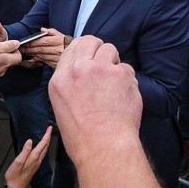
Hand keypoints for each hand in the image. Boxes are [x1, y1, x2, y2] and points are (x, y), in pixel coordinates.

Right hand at [4, 126, 52, 187]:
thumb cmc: (14, 175)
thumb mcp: (18, 162)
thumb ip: (24, 151)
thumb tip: (30, 141)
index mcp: (34, 158)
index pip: (43, 144)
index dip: (46, 136)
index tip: (49, 128)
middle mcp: (37, 160)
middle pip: (45, 147)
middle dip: (48, 137)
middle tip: (49, 129)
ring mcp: (37, 164)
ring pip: (44, 151)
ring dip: (46, 143)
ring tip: (47, 136)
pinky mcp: (34, 166)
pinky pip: (42, 154)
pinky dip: (43, 148)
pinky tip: (41, 148)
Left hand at [21, 27, 71, 68]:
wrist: (78, 53)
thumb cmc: (67, 43)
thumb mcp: (61, 35)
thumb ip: (52, 32)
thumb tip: (42, 29)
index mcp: (59, 40)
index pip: (44, 41)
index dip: (34, 42)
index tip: (26, 42)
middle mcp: (59, 49)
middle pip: (42, 49)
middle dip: (31, 48)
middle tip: (23, 48)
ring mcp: (58, 57)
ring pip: (42, 56)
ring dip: (33, 54)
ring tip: (27, 52)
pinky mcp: (57, 64)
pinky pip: (46, 61)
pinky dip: (39, 59)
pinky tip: (34, 57)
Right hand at [49, 36, 141, 167]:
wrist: (103, 147)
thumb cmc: (84, 137)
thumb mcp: (62, 106)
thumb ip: (72, 84)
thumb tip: (84, 74)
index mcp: (60, 79)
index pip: (72, 49)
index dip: (84, 52)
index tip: (90, 58)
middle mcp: (78, 70)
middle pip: (90, 41)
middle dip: (99, 48)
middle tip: (105, 62)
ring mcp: (100, 69)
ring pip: (110, 49)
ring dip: (114, 63)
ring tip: (115, 83)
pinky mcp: (121, 74)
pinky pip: (127, 68)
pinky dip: (128, 81)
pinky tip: (124, 97)